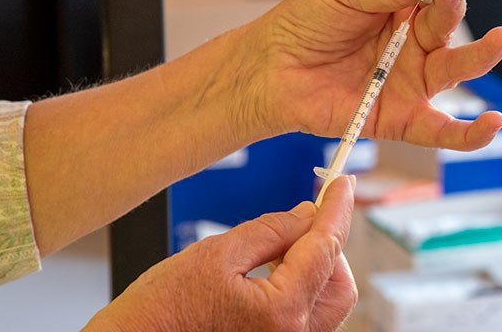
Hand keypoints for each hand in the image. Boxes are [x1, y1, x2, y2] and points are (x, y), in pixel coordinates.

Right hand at [84, 176, 356, 331]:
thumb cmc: (159, 312)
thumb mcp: (216, 254)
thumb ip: (271, 231)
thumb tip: (307, 214)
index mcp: (281, 312)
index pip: (324, 248)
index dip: (336, 210)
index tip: (343, 185)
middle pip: (338, 283)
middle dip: (328, 244)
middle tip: (308, 214)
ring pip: (325, 301)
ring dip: (314, 265)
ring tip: (280, 242)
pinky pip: (304, 315)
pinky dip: (299, 285)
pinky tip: (274, 266)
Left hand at [243, 0, 501, 149]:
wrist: (270, 69)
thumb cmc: (303, 25)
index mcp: (401, 10)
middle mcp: (411, 46)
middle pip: (448, 26)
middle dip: (455, 6)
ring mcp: (408, 82)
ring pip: (455, 71)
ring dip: (481, 55)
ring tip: (500, 38)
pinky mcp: (398, 118)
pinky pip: (439, 130)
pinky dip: (468, 133)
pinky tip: (491, 124)